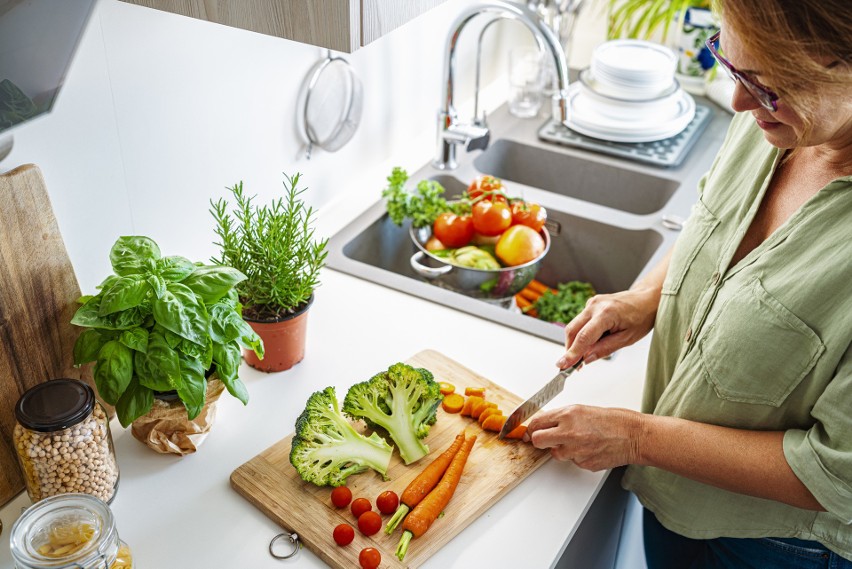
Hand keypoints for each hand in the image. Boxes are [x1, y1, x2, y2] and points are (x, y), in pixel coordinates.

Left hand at [523, 405, 643, 470]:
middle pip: (538, 440)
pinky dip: (577, 457)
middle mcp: (569, 432)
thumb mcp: (582, 410)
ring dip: (561, 449)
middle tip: (546, 439)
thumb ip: (561, 417)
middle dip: (539, 440)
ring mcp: (576, 450)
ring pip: (555, 454)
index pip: (537, 423)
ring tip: (579, 442)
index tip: (529, 432)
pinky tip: (590, 449)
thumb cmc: (613, 421)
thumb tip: (545, 423)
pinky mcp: (583, 463)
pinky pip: (572, 461)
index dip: (531, 428)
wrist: (633, 435)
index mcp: (568, 415)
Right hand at [556, 287, 658, 368]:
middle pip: (572, 330)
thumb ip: (605, 349)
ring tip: (586, 355)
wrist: (647, 298)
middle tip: (571, 366)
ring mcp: (591, 303)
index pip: (583, 337)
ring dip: (575, 342)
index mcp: (606, 313)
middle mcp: (595, 305)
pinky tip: (593, 341)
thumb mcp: (628, 339)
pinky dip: (582, 334)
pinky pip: (580, 322)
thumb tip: (586, 359)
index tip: (563, 365)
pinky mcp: (590, 304)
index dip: (572, 353)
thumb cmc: (642, 316)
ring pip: (574, 326)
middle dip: (569, 349)